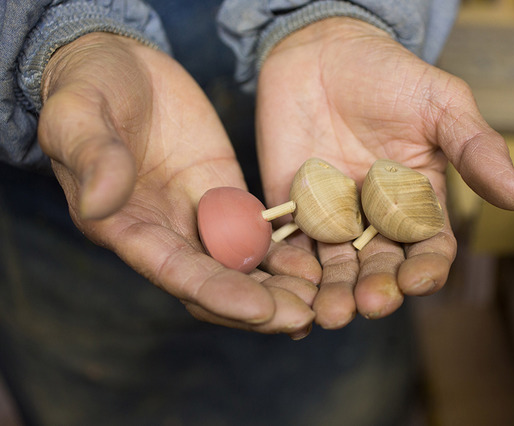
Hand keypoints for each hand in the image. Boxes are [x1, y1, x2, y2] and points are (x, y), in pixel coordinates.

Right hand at [38, 32, 320, 337]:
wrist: (120, 65)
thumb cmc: (88, 86)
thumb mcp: (78, 113)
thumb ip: (92, 155)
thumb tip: (101, 202)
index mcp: (126, 227)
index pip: (176, 273)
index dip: (218, 293)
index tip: (261, 310)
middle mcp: (166, 233)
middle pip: (217, 284)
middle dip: (260, 305)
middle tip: (306, 316)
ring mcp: (200, 216)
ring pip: (244, 266)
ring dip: (281, 288)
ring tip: (324, 298)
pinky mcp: (226, 195)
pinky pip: (260, 233)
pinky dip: (288, 253)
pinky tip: (321, 265)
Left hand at [256, 18, 513, 327]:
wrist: (321, 48)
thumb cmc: (389, 73)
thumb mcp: (442, 104)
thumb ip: (475, 148)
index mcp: (417, 201)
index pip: (428, 246)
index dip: (426, 267)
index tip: (418, 278)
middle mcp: (375, 217)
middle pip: (380, 266)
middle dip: (377, 288)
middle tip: (370, 303)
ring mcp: (331, 215)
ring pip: (335, 266)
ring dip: (334, 292)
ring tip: (331, 312)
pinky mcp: (290, 207)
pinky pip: (290, 245)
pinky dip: (289, 270)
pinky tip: (287, 291)